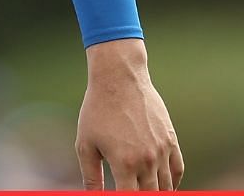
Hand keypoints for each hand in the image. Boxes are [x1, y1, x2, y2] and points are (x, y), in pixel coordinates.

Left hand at [77, 39, 183, 188]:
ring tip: (145, 190)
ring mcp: (163, 151)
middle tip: (132, 191)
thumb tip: (92, 195)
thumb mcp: (85, 144)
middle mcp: (148, 160)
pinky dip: (173, 182)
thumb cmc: (97, 111)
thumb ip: (91, 175)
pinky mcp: (171, 141)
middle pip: (150, 194)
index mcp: (124, 164)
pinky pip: (178, 170)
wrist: (120, 80)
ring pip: (166, 186)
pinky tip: (164, 187)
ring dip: (157, 192)